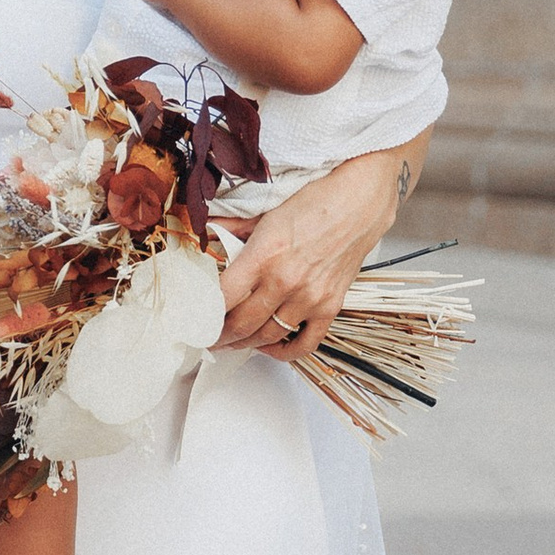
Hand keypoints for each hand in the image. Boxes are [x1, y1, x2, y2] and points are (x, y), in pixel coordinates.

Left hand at [217, 151, 405, 357]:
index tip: (195, 319)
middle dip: (219, 336)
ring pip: (267, 337)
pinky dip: (284, 352)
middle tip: (209, 336)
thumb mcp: (265, 214)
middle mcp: (286, 281)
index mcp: (264, 256)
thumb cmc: (315, 203)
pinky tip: (270, 346)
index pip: (222, 298)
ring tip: (233, 341)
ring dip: (245, 344)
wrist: (360, 202)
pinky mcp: (331, 307)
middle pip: (241, 325)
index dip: (203, 315)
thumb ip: (233, 232)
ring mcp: (310, 298)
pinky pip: (305, 344)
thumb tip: (206, 236)